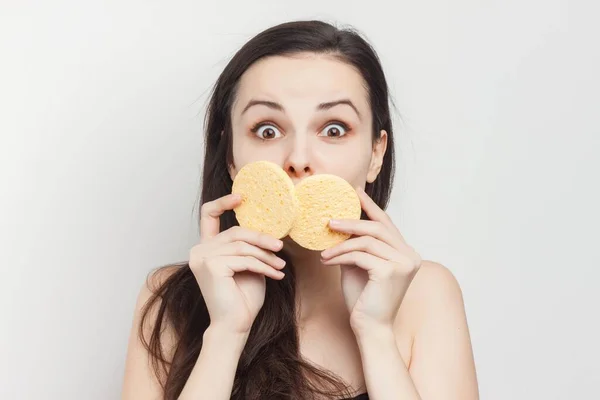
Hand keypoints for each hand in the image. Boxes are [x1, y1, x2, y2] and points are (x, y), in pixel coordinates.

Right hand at [189, 193, 285, 334]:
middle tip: (280, 247)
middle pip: (236, 232)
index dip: (223, 202)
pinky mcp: (211, 266)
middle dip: (261, 239)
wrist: (235, 326)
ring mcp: (202, 258)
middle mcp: (199, 250)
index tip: (242, 197)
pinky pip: (244, 259)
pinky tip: (276, 275)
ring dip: (266, 256)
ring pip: (243, 246)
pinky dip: (263, 267)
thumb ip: (249, 247)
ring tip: (280, 266)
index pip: (208, 215)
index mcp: (206, 248)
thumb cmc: (243, 298)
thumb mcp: (248, 265)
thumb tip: (267, 229)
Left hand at [320, 187, 421, 333]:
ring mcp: (403, 263)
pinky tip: (327, 261)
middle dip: (351, 222)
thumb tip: (339, 226)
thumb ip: (356, 247)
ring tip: (324, 251)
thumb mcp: (358, 266)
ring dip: (341, 244)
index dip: (370, 207)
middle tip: (329, 221)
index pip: (387, 224)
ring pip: (367, 240)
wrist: (370, 329)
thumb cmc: (363, 300)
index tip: (356, 192)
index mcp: (406, 253)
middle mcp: (409, 256)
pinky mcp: (390, 271)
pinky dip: (341, 256)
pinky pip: (360, 255)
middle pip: (377, 228)